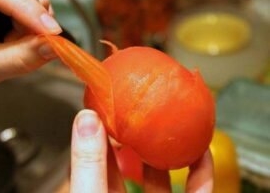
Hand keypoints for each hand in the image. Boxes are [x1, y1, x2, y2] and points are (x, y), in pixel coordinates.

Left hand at [69, 109, 212, 192]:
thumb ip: (88, 163)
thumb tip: (86, 118)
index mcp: (100, 192)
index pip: (99, 157)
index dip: (103, 129)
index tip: (111, 105)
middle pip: (135, 163)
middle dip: (142, 135)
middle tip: (149, 109)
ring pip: (166, 176)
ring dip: (175, 150)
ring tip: (179, 124)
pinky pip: (196, 192)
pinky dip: (203, 173)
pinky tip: (203, 154)